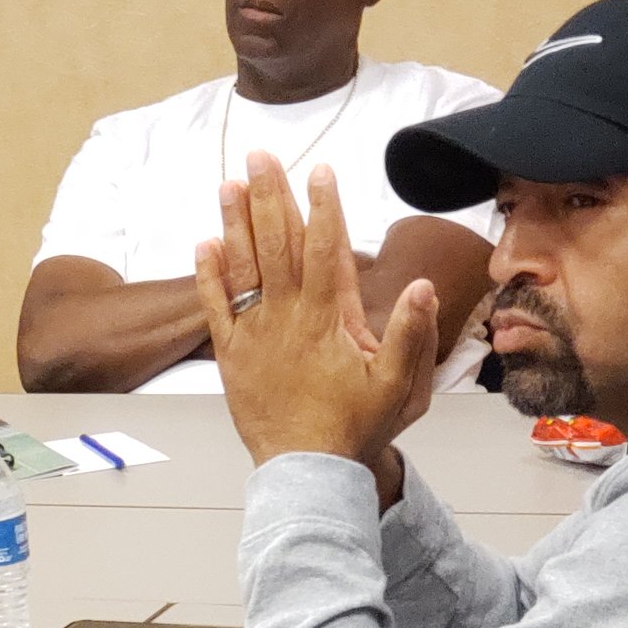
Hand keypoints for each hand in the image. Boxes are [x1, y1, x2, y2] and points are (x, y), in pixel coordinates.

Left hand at [199, 154, 438, 504]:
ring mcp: (256, 335)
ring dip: (235, 221)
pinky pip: (215, 307)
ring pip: (243, 267)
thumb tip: (423, 284)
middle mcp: (289, 317)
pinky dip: (209, 274)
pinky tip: (205, 242)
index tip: (319, 171)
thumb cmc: (356, 429)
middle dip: (270, 196)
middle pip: (278, 244)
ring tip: (229, 183)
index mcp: (330, 319)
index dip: (324, 207)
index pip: (327, 249)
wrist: (308, 472)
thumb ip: (412, 333)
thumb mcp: (400, 385)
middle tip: (262, 155)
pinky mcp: (231, 356)